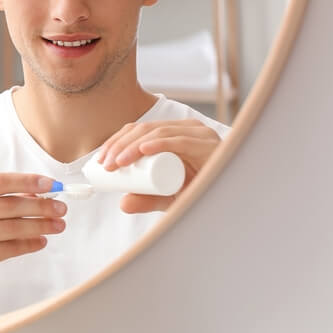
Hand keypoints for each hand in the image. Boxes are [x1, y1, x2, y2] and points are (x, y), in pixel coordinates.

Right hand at [0, 173, 66, 297]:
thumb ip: (6, 201)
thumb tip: (42, 194)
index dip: (27, 181)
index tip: (52, 185)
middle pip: (8, 205)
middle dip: (40, 206)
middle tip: (61, 208)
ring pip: (12, 227)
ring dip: (40, 225)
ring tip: (58, 225)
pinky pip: (10, 248)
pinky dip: (30, 244)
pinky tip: (42, 241)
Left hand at [97, 119, 221, 212]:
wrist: (231, 198)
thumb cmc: (201, 191)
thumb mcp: (168, 197)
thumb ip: (147, 199)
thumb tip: (123, 203)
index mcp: (173, 134)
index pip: (138, 130)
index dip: (116, 142)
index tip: (101, 161)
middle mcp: (186, 129)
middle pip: (144, 130)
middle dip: (120, 146)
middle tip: (107, 165)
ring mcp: (198, 134)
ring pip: (157, 134)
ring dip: (133, 147)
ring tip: (118, 163)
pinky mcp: (207, 144)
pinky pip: (180, 141)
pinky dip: (160, 144)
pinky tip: (143, 150)